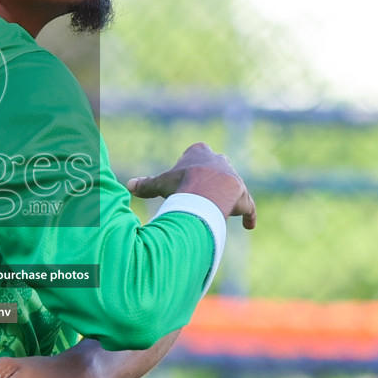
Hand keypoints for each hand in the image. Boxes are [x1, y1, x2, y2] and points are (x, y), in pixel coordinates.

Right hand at [127, 143, 256, 229]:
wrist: (207, 192)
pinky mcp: (244, 196)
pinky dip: (248, 215)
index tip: (185, 175)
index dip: (190, 165)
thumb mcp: (161, 183)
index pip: (196, 153)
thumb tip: (128, 186)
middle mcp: (220, 161)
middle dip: (211, 178)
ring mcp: (234, 178)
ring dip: (228, 197)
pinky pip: (248, 206)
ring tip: (223, 211)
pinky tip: (248, 226)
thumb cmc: (182, 184)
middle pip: (217, 167)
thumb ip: (147, 185)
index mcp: (200, 151)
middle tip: (202, 193)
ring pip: (232, 186)